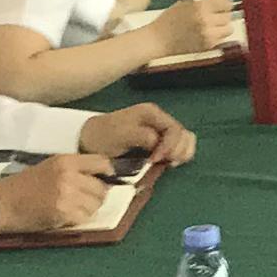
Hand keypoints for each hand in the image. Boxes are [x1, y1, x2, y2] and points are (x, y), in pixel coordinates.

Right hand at [0, 152, 114, 233]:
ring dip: (88, 209)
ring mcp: (67, 195)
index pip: (102, 163)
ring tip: (71, 208)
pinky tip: (64, 216)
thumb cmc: (22, 186)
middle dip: (96, 196)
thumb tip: (100, 177)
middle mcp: (69, 175)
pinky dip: (77, 220)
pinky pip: (84, 218)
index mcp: (65, 161)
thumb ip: (74, 169)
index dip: (106, 173)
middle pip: (102, 188)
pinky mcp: (63, 213)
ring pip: (95, 205)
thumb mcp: (49, 167)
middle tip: (82, 200)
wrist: (0, 204)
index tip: (103, 180)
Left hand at [82, 101, 196, 167]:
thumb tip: (159, 143)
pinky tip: (168, 162)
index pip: (174, 130)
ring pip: (186, 140)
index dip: (169, 147)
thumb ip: (143, 136)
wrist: (90, 140)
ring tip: (168, 164)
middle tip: (164, 164)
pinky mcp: (161, 140)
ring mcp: (162, 129)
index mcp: (152, 113)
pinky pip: (180, 145)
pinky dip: (180, 155)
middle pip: (184, 135)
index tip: (155, 161)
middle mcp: (161, 119)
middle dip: (177, 151)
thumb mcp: (121, 135)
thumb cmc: (103, 137)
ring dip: (181, 153)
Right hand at [152, 0, 238, 58]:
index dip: (224, 4)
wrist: (159, 40)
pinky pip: (221, 39)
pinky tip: (206, 34)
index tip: (222, 6)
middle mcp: (206, 20)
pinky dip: (217, 36)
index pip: (227, 3)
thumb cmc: (168, 21)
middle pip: (228, 16)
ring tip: (212, 26)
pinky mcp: (208, 46)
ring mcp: (208, 34)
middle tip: (215, 16)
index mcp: (200, 6)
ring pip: (228, 29)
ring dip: (222, 27)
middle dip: (222, 15)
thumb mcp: (184, 3)